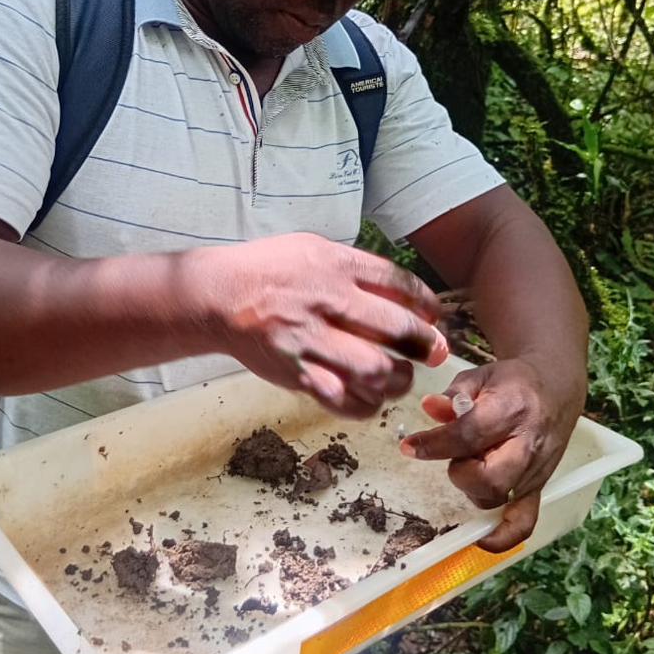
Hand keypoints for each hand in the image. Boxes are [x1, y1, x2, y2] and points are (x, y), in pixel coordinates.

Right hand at [197, 233, 447, 417]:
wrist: (218, 297)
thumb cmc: (268, 270)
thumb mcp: (314, 249)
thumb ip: (356, 268)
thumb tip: (402, 293)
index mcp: (335, 266)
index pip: (400, 284)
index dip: (428, 304)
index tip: (435, 317)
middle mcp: (327, 302)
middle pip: (398, 330)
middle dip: (427, 345)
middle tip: (434, 352)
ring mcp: (312, 341)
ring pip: (377, 371)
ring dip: (399, 379)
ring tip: (400, 377)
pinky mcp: (298, 373)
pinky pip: (345, 400)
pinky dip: (366, 404)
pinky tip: (370, 397)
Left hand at [399, 358, 584, 551]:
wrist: (554, 390)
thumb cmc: (512, 382)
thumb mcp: (481, 376)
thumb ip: (454, 393)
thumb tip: (430, 407)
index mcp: (512, 410)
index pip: (470, 434)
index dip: (435, 443)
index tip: (410, 446)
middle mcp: (527, 446)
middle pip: (489, 478)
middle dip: (461, 472)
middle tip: (455, 457)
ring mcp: (534, 472)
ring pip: (498, 498)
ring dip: (473, 489)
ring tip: (472, 464)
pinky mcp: (537, 489)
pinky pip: (523, 521)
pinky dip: (503, 536)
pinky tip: (482, 539)